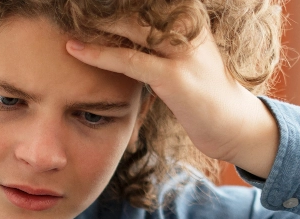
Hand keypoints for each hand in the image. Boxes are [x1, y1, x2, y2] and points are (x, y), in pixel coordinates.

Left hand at [66, 19, 279, 177]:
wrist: (233, 125)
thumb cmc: (202, 92)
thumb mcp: (181, 56)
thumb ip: (156, 39)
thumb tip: (120, 27)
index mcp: (189, 16)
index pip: (148, 1)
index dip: (116, 0)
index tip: (88, 0)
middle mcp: (188, 26)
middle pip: (139, 6)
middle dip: (102, 5)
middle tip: (69, 3)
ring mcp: (183, 51)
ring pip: (131, 26)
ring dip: (95, 21)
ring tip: (65, 16)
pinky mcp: (174, 77)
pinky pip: (129, 60)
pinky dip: (99, 53)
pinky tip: (75, 49)